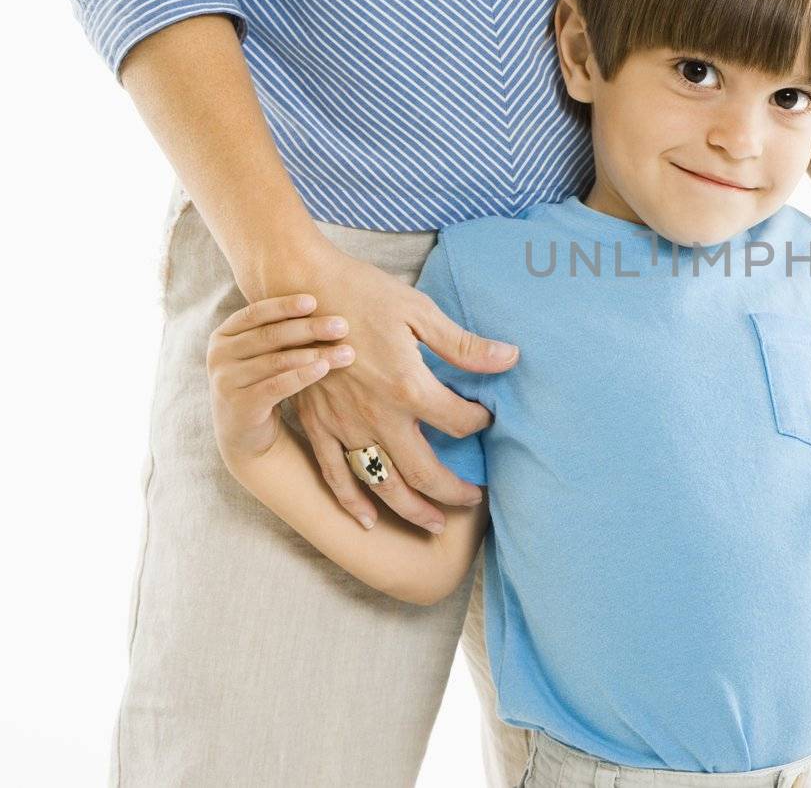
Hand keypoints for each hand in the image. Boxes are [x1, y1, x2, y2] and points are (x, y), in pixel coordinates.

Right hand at [207, 293, 355, 466]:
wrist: (247, 433)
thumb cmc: (263, 381)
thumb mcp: (264, 353)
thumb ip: (280, 330)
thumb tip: (324, 300)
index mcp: (224, 335)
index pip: (255, 313)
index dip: (284, 305)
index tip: (314, 300)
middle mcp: (219, 356)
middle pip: (269, 336)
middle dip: (309, 328)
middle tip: (342, 325)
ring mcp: (226, 382)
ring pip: (277, 361)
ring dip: (315, 353)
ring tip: (346, 351)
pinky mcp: (240, 406)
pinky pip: (277, 386)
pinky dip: (303, 375)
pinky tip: (325, 367)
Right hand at [276, 245, 517, 532]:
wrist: (300, 286)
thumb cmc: (363, 293)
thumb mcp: (420, 313)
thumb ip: (464, 346)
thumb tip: (510, 358)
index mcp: (408, 386)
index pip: (458, 422)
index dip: (479, 421)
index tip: (485, 416)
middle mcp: (377, 416)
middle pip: (424, 472)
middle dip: (453, 492)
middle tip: (473, 501)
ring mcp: (344, 425)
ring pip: (382, 483)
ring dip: (411, 509)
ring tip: (434, 524)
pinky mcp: (316, 424)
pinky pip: (335, 474)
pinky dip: (353, 502)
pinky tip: (369, 521)